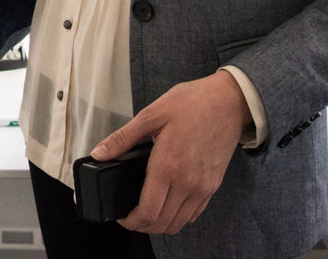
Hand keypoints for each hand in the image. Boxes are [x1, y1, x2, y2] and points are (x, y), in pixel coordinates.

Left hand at [90, 70, 250, 235]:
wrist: (228, 101)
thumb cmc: (191, 103)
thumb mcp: (152, 114)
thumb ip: (123, 138)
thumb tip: (99, 153)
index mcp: (168, 165)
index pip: (147, 212)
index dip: (130, 222)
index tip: (121, 216)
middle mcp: (187, 183)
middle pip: (161, 224)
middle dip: (142, 225)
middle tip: (131, 214)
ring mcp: (202, 187)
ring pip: (178, 224)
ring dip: (160, 224)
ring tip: (148, 210)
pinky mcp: (213, 186)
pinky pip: (194, 214)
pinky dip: (179, 216)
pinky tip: (169, 202)